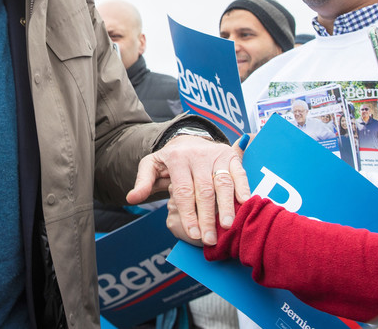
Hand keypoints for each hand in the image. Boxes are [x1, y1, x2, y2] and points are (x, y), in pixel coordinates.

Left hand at [127, 135, 248, 245]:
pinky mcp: (230, 155)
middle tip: (209, 239)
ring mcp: (215, 154)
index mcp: (176, 158)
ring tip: (227, 226)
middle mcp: (197, 155)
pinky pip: (239, 172)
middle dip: (207, 217)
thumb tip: (131, 199)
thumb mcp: (151, 167)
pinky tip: (245, 203)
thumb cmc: (168, 160)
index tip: (193, 234)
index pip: (183, 191)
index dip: (188, 214)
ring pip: (223, 182)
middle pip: (204, 190)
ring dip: (227, 206)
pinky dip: (243, 187)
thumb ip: (142, 183)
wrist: (186, 138)